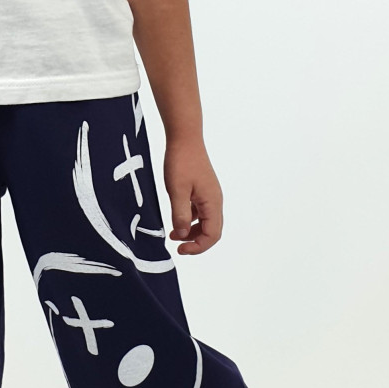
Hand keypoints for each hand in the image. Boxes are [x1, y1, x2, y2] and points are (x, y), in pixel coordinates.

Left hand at [163, 135, 222, 254]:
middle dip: (196, 242)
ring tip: (173, 235)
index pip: (212, 235)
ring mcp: (209, 195)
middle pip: (211, 231)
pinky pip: (200, 211)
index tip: (180, 250)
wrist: (185, 138)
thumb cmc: (181, 162)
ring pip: (205, 221)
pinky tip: (175, 218)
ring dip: (191, 231)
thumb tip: (181, 235)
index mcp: (212, 203)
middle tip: (178, 248)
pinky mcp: (202, 189)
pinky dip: (189, 219)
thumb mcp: (176, 191)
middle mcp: (215, 200)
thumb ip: (179, 214)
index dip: (198, 247)